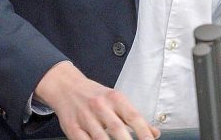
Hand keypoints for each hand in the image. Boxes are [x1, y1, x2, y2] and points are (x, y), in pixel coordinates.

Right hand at [35, 61, 160, 139]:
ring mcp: (85, 117)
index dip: (144, 132)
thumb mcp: (116, 100)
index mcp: (115, 98)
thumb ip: (134, 117)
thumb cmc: (94, 95)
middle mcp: (100, 106)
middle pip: (117, 128)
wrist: (66, 86)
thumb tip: (154, 133)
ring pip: (100, 138)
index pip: (133, 116)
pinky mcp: (72, 128)